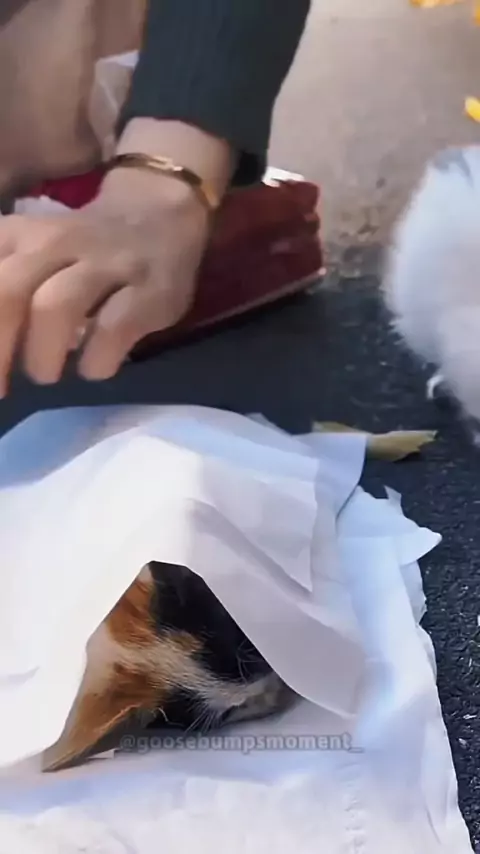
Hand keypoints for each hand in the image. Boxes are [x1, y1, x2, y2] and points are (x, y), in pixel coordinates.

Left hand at [0, 118, 234, 395]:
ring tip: (45, 375)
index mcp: (17, 236)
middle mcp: (56, 244)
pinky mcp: (149, 291)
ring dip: (42, 353)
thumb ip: (0, 291)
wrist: (160, 219)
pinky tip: (93, 368)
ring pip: (57, 306)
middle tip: (1, 389)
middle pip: (7, 292)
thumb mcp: (26, 252)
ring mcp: (105, 265)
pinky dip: (96, 359)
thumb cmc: (80, 251)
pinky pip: (114, 328)